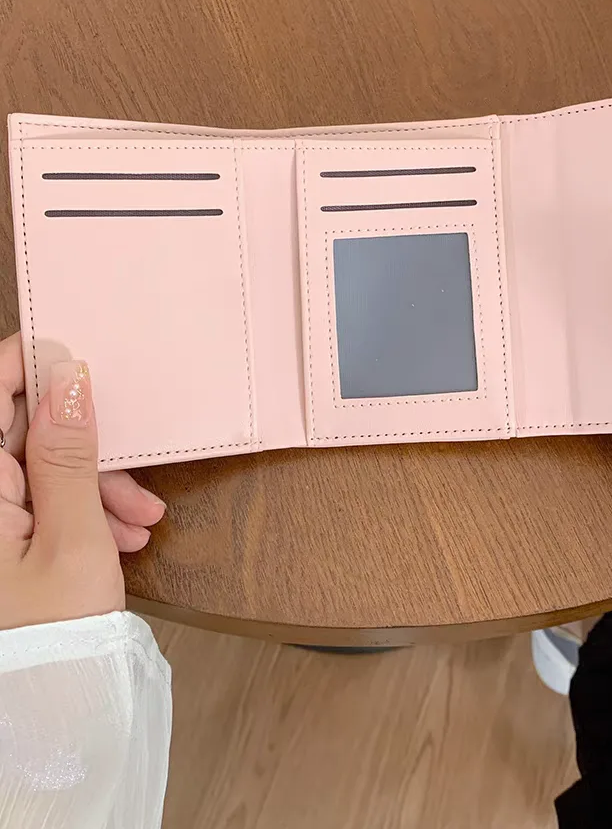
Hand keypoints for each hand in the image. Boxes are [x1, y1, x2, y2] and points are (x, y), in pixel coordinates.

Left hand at [0, 357, 148, 628]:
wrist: (52, 711)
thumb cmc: (52, 639)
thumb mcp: (73, 539)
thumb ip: (68, 454)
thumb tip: (67, 379)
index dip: (32, 366)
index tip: (82, 362)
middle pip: (22, 431)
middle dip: (83, 446)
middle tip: (132, 479)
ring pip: (40, 465)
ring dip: (93, 482)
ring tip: (137, 523)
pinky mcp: (5, 536)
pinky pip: (42, 498)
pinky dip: (82, 508)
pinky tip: (117, 537)